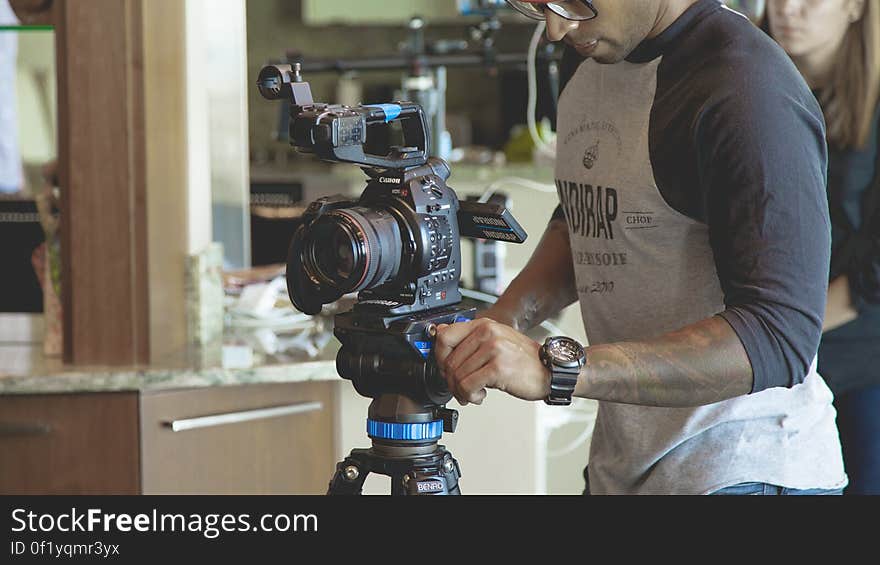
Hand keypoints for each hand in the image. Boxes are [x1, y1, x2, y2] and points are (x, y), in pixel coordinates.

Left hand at [433, 318, 550, 405]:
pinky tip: (480, 396)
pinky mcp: (498, 367)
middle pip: (447, 361)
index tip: (446, 369)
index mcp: (483, 325)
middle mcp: (487, 333)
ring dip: (460, 392)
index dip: (439, 357)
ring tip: (473, 393)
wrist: (550, 371)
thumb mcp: (495, 341)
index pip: (444, 336)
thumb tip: (440, 331)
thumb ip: (469, 339)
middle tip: (461, 388)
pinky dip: (470, 396)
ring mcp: (493, 349)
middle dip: (451, 381)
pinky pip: (468, 386)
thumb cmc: (523, 360)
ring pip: (456, 376)